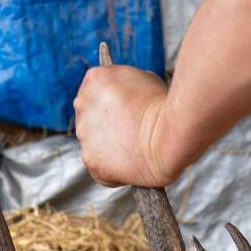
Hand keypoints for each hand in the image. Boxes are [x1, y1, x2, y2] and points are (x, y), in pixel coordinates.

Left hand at [74, 64, 174, 186]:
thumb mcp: (145, 81)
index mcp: (95, 78)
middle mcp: (82, 103)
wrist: (168, 138)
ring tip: (134, 150)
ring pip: (93, 144)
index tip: (126, 114)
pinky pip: (99, 168)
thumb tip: (127, 96)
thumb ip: (126, 88)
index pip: (94, 92)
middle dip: (107, 126)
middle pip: (89, 118)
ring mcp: (83, 132)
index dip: (112, 105)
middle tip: (131, 134)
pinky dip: (112, 171)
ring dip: (109, 149)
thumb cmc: (165, 108)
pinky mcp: (89, 158)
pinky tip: (131, 165)